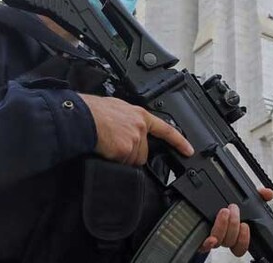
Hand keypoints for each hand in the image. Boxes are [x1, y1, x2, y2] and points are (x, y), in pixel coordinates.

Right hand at [77, 94, 193, 163]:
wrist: (84, 117)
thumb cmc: (95, 111)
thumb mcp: (119, 108)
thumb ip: (130, 119)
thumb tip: (130, 128)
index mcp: (141, 116)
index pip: (166, 130)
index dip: (179, 141)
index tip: (189, 150)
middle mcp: (140, 128)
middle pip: (144, 152)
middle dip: (132, 153)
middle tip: (117, 144)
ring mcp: (134, 140)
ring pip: (132, 160)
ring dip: (122, 157)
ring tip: (110, 144)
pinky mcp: (125, 150)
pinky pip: (123, 163)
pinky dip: (114, 160)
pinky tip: (107, 150)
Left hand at [198, 188, 272, 255]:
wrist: (200, 207)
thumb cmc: (226, 207)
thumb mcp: (243, 200)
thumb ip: (257, 196)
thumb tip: (267, 193)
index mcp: (235, 233)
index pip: (241, 246)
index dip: (244, 239)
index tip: (246, 225)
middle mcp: (223, 238)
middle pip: (231, 241)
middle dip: (234, 224)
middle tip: (233, 208)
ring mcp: (211, 237)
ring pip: (220, 241)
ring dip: (224, 226)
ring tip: (224, 211)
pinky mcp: (200, 237)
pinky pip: (204, 245)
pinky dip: (209, 242)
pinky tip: (211, 237)